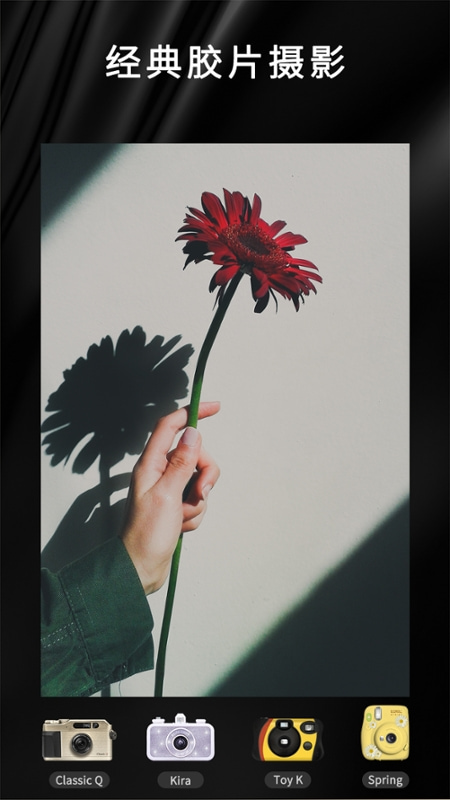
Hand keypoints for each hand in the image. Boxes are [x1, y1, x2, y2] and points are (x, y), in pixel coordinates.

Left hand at [120, 402, 219, 593]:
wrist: (141, 568)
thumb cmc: (146, 534)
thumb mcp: (167, 495)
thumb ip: (182, 462)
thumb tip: (192, 432)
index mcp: (150, 464)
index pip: (171, 426)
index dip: (192, 412)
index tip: (216, 407)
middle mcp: (159, 472)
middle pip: (195, 455)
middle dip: (204, 476)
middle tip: (197, 495)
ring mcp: (169, 489)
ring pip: (199, 480)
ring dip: (198, 500)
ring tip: (183, 516)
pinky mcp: (176, 505)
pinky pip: (197, 500)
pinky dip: (195, 513)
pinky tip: (181, 526)